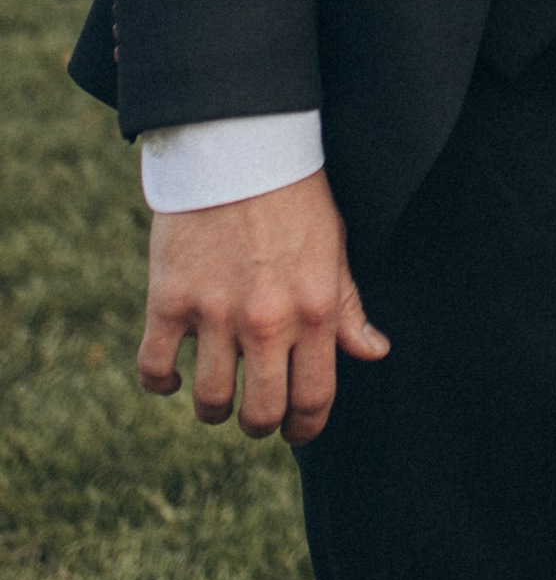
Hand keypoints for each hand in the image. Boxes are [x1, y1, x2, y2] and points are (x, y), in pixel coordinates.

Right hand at [137, 171, 386, 445]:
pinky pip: (156, 368)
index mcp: (316, 311)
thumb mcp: (334, 249)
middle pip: (260, 414)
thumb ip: (349, 308)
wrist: (241, 147)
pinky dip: (161, 383)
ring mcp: (216, 313)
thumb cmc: (296, 198)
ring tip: (217, 393)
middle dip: (259, 424)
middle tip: (255, 414)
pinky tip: (172, 376)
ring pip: (209, 401)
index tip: (297, 432)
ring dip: (213, 407)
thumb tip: (374, 353)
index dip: (305, 428)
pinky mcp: (169, 299)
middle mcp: (267, 320)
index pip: (313, 399)